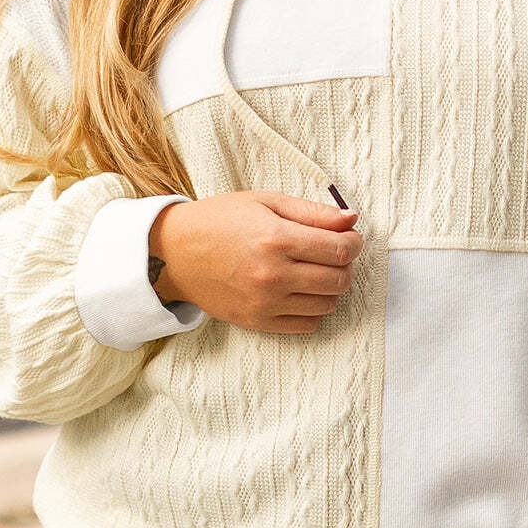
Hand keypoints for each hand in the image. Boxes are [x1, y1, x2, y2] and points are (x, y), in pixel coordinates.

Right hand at [148, 189, 361, 334]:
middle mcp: (273, 274)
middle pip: (339, 279)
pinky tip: (300, 291)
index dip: (353, 242)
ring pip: (327, 304)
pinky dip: (313, 309)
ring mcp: (265, 302)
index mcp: (276, 238)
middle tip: (332, 252)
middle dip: (345, 264)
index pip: (340, 249)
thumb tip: (351, 218)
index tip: (349, 237)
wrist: (174, 253)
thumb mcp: (265, 202)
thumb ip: (312, 212)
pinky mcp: (257, 322)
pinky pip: (307, 325)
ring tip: (314, 271)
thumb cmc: (220, 220)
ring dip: (330, 287)